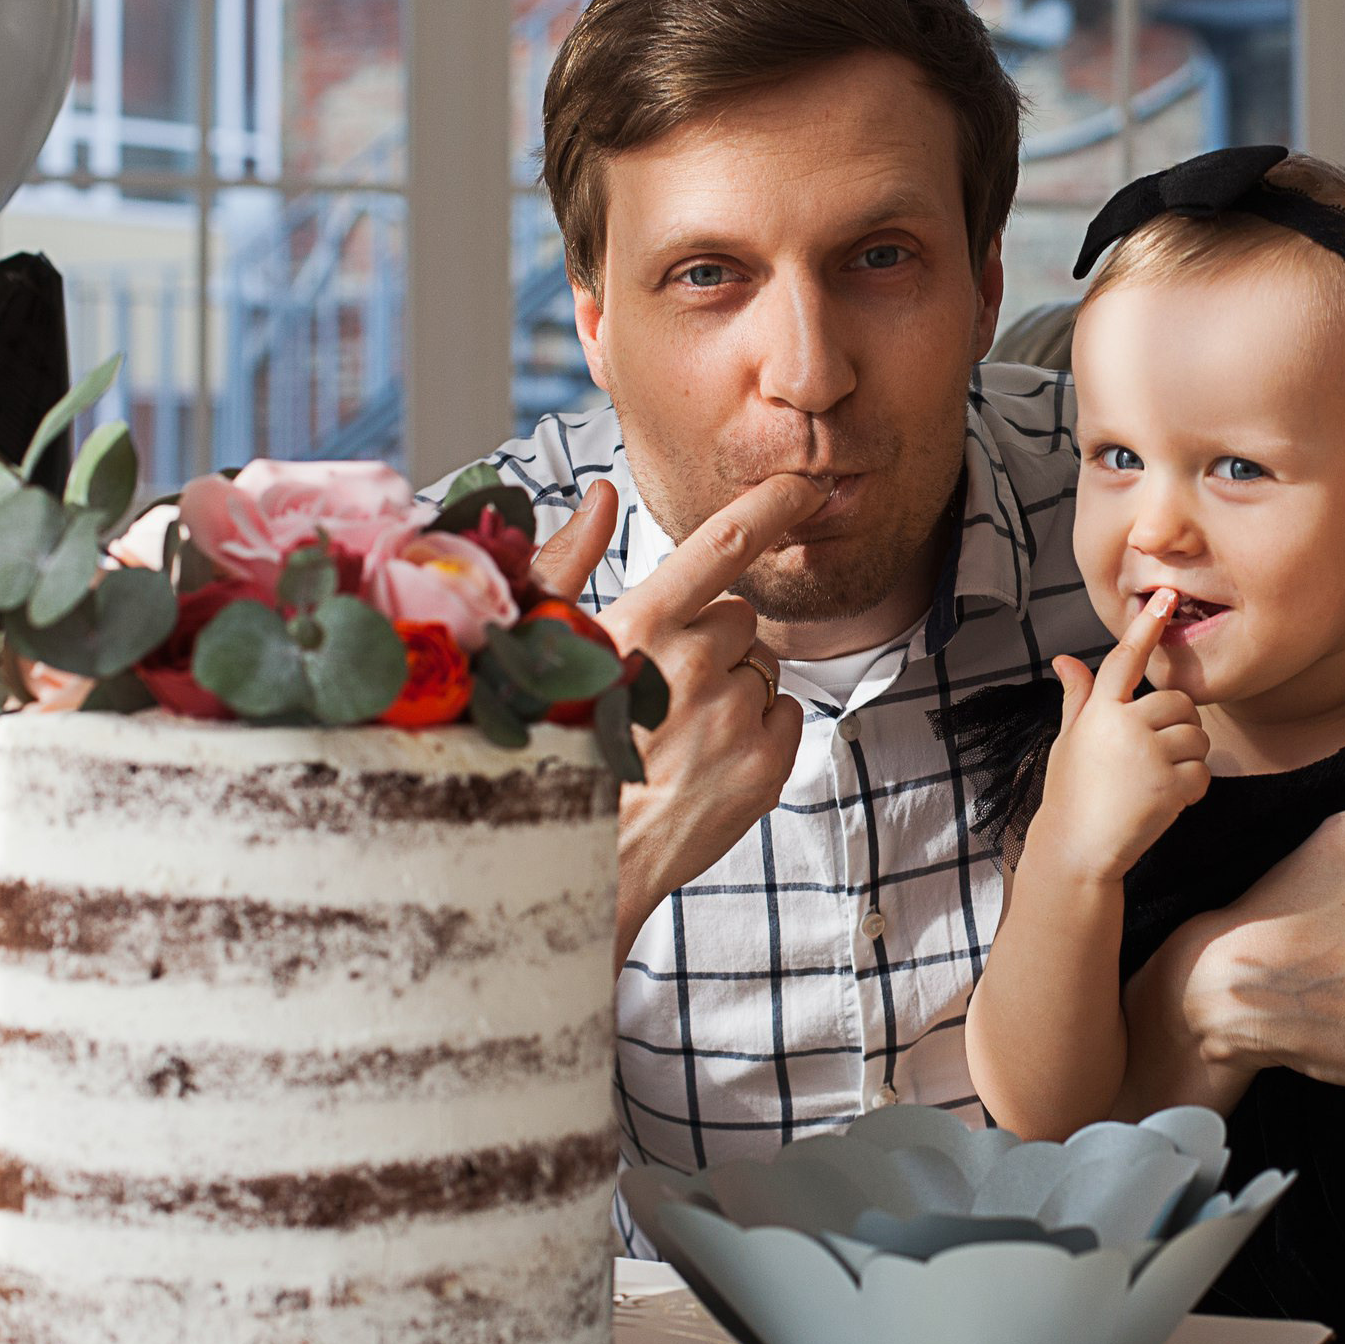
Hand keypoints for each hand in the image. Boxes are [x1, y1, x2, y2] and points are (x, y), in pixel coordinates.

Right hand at [531, 474, 829, 964]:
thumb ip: (571, 562)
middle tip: (662, 683)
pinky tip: (705, 756)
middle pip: (740, 616)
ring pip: (762, 666)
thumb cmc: (544, 751)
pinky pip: (786, 714)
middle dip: (713, 638)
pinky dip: (757, 729)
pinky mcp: (764, 769)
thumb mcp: (540, 648)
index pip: (723, 546)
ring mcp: (734, 721)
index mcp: (639, 628)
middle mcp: (694, 668)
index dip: (771, 505)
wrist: (573, 859)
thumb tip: (600, 496)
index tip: (804, 483)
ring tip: (676, 728)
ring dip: (733, 684)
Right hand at [1029, 589, 1210, 881]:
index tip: (1166, 597)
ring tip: (1156, 780)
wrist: (1076, 851)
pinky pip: (1202, 772)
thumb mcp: (1069, 741)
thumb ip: (1078, 698)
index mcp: (1098, 711)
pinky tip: (1165, 802)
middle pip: (1178, 702)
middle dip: (1177, 725)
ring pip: (1196, 736)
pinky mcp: (1170, 787)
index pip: (1125, 659)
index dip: (1147, 627)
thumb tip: (1066, 660)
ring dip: (1187, 758)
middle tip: (1155, 755)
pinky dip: (1192, 788)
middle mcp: (1124, 726)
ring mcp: (1148, 756)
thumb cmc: (1071, 794)